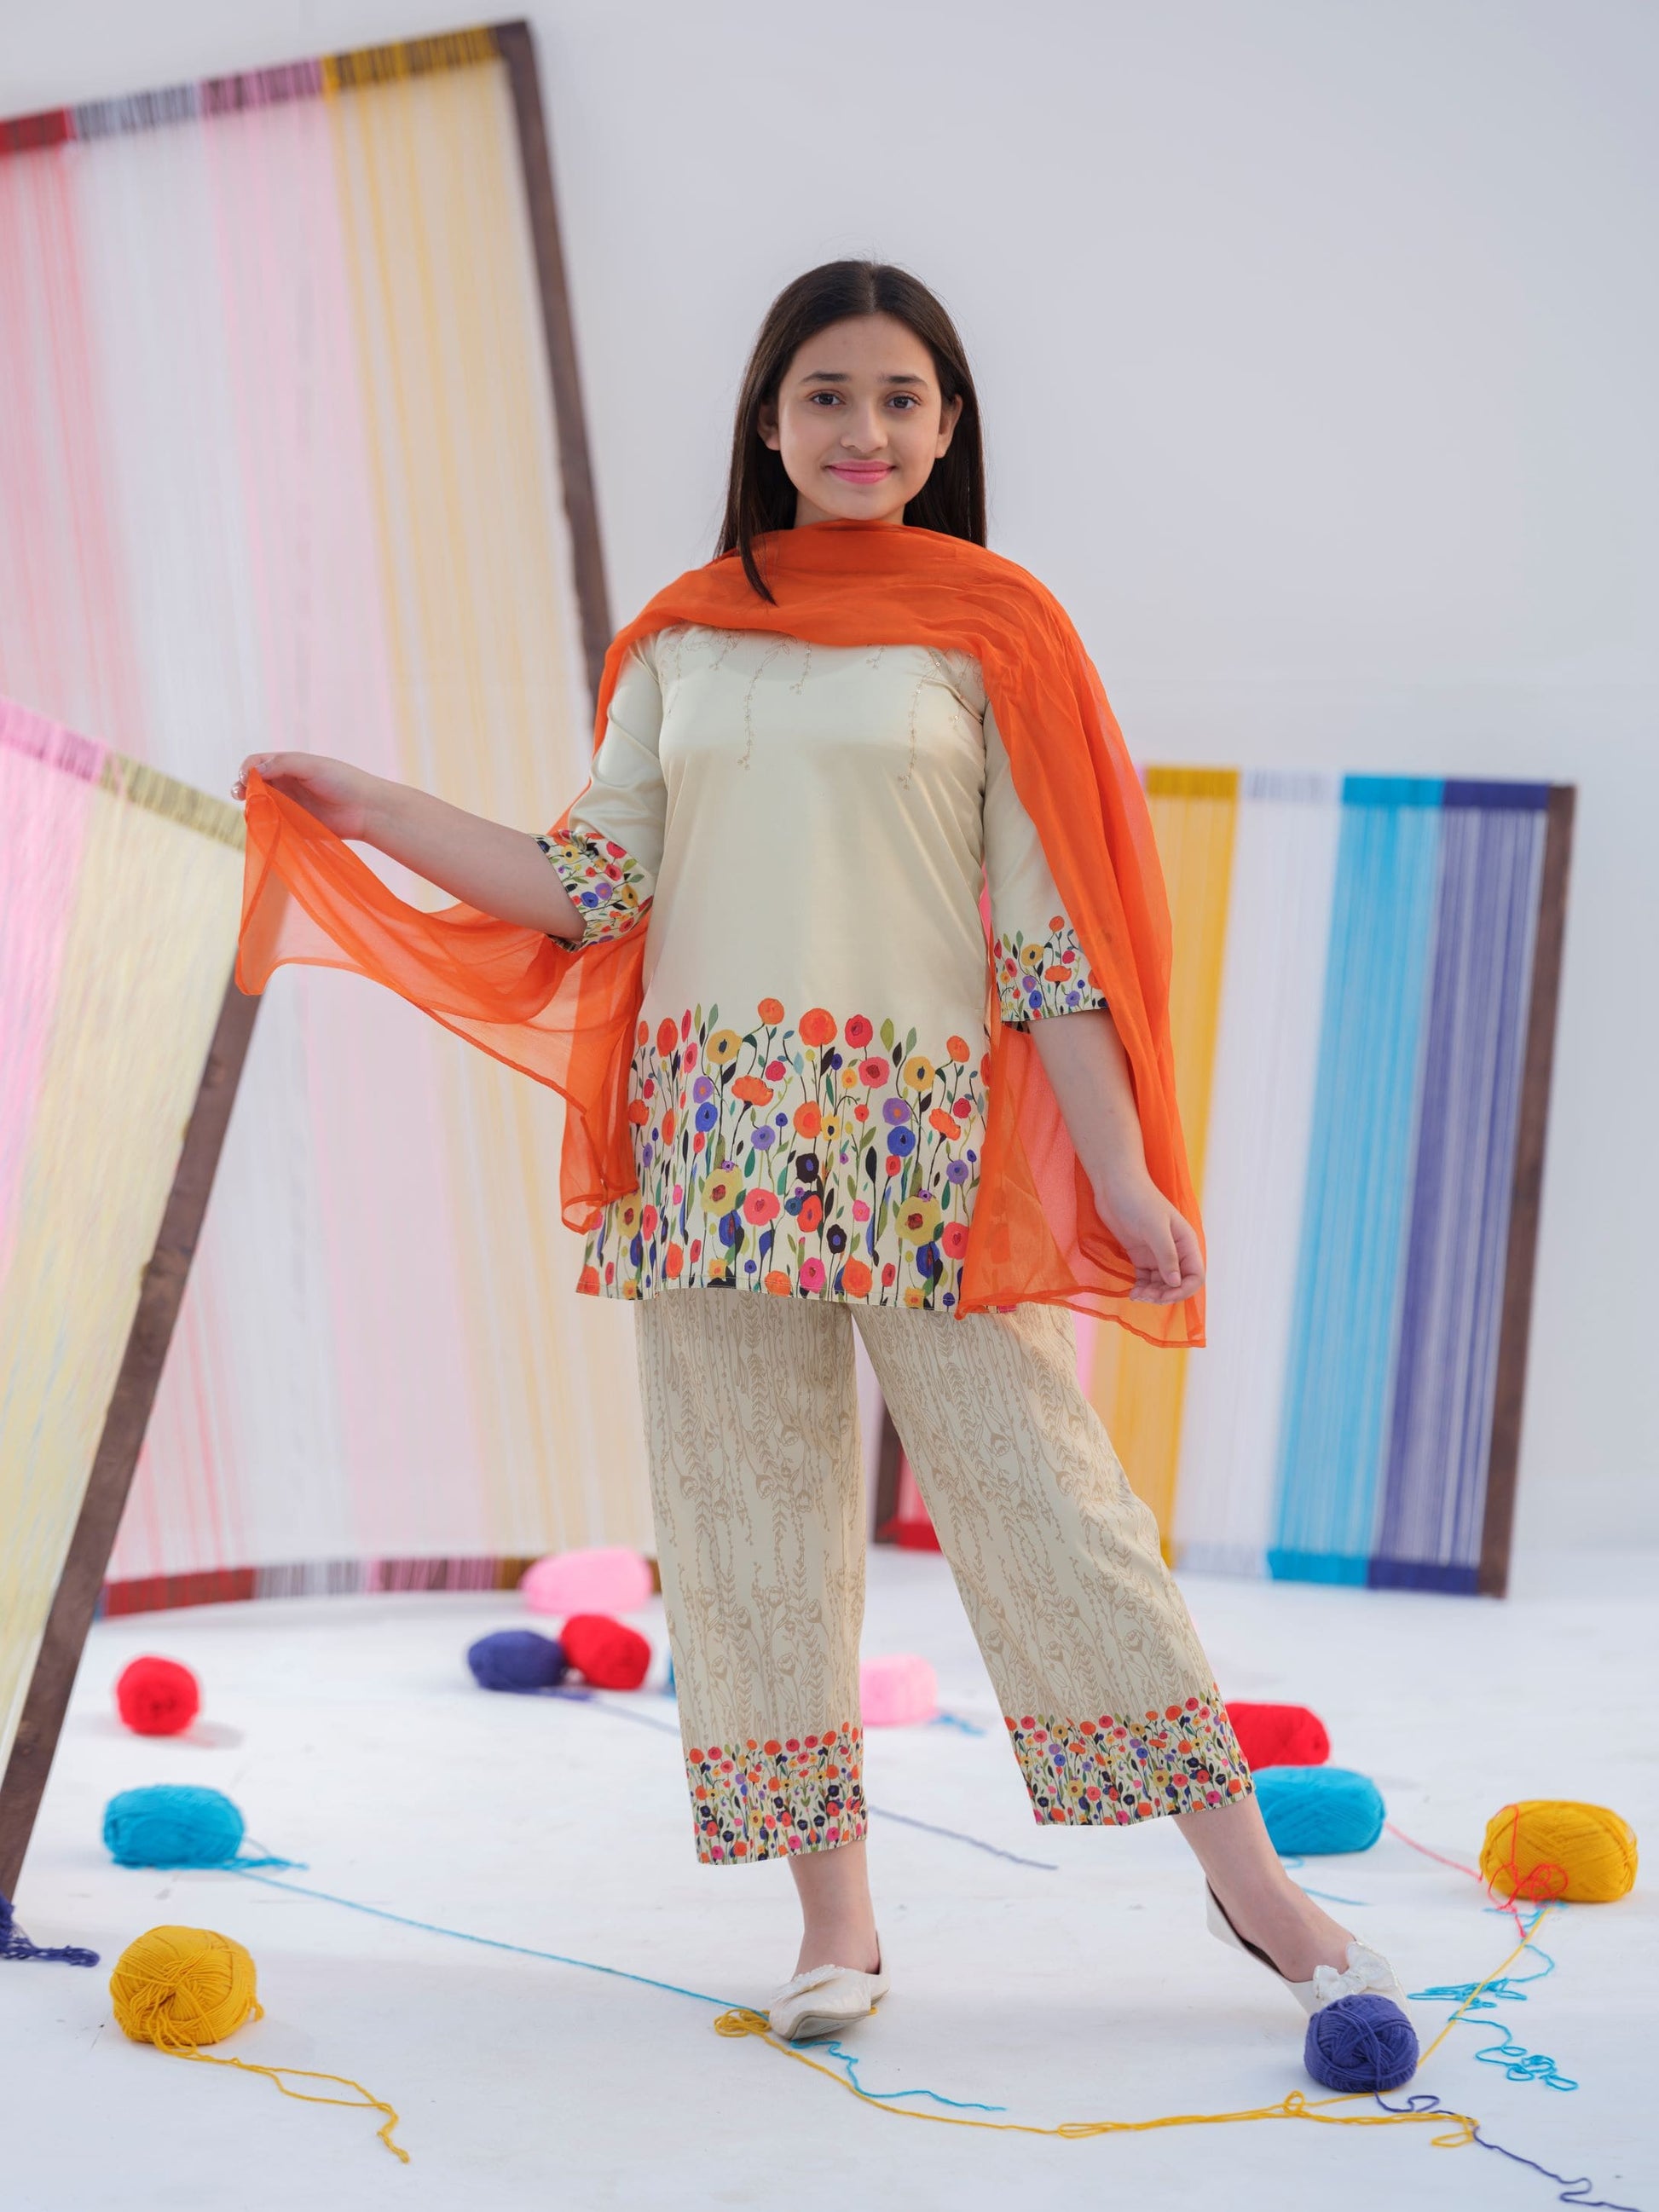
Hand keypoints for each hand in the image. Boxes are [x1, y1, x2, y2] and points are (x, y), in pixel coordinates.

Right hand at [232, 752, 377, 840]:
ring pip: (260, 805)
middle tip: (240, 795)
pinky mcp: (295, 825)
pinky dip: (265, 824)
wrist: (366, 809)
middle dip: (242, 788)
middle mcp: (285, 784)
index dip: (246, 769)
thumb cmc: (342, 781)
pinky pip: (273, 824)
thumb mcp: (311, 766)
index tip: (244, 779)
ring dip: (252, 807)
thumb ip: (282, 764)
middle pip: (253, 784)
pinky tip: (264, 824)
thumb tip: (253, 770)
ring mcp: (289, 805)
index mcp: (287, 765)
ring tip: (253, 811)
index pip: (256, 763)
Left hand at [1092, 1169, 1204, 1304]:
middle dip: (1165, 1294)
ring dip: (1152, 1294)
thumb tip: (1176, 1283)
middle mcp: (1174, 1250)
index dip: (1183, 1290)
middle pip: (1178, 1283)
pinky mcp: (1140, 1254)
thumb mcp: (1155, 1228)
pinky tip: (1132, 1292)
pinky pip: (1146, 1278)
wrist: (1115, 1185)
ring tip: (1137, 1295)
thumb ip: (1167, 1256)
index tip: (1164, 1295)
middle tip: (1145, 1296)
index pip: (1195, 1275)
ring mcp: (1156, 1253)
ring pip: (1161, 1283)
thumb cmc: (1138, 1201)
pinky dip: (1142, 1287)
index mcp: (1186, 1242)